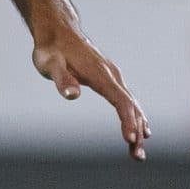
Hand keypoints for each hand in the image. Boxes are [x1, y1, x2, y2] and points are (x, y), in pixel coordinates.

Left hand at [33, 21, 149, 159]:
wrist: (57, 31)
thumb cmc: (51, 49)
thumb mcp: (50, 64)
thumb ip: (61, 79)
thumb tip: (71, 94)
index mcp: (101, 74)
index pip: (120, 100)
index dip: (127, 120)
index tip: (130, 139)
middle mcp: (112, 76)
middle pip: (131, 107)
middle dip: (136, 132)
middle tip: (137, 157)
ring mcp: (113, 77)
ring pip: (132, 105)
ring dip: (138, 128)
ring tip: (137, 153)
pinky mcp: (110, 79)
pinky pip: (127, 100)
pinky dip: (134, 117)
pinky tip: (139, 130)